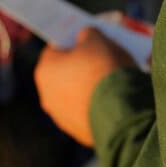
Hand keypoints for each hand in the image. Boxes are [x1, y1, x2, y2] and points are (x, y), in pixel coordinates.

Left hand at [34, 27, 136, 146]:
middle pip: (64, 73)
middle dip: (80, 65)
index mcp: (45, 70)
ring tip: (111, 79)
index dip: (73, 41)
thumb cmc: (103, 68)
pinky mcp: (78, 132)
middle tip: (102, 57)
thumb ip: (87, 34)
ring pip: (75, 95)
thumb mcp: (97, 38)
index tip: (88, 39)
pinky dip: (97, 105)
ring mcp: (62, 118)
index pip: (55, 48)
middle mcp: (47, 96)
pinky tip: (114, 98)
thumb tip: (85, 38)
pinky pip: (87, 111)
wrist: (120, 110)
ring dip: (88, 86)